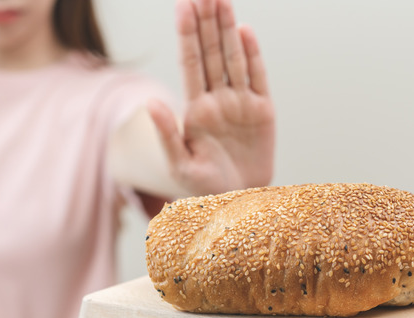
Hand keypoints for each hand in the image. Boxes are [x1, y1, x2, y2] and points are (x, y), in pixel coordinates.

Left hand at [149, 0, 275, 195]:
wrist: (240, 202)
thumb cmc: (206, 188)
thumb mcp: (181, 166)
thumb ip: (166, 135)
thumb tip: (150, 103)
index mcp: (195, 110)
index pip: (191, 64)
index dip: (188, 35)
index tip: (183, 7)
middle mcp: (217, 100)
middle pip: (211, 54)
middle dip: (206, 23)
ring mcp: (240, 103)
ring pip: (232, 59)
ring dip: (227, 29)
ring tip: (221, 0)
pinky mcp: (262, 110)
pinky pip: (257, 76)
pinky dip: (252, 54)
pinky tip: (244, 30)